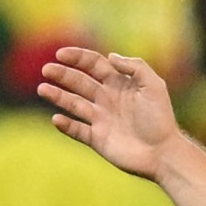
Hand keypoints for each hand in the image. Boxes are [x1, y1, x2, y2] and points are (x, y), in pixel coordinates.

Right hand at [38, 47, 181, 180]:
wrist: (162, 152)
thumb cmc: (160, 118)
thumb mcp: (154, 86)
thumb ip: (135, 67)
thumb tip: (110, 56)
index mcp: (119, 83)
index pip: (94, 64)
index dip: (78, 57)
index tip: (61, 54)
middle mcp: (107, 98)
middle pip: (80, 82)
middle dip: (63, 74)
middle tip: (47, 69)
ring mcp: (100, 119)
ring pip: (74, 104)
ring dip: (58, 96)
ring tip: (42, 89)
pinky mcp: (97, 139)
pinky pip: (77, 130)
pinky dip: (66, 125)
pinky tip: (56, 118)